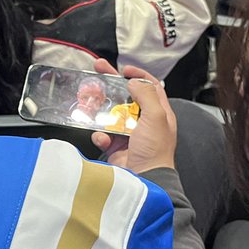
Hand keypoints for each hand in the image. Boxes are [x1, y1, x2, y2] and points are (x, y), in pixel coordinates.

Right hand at [89, 59, 177, 173]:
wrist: (144, 178)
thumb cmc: (155, 150)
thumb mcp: (156, 117)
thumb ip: (146, 95)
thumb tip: (135, 82)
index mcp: (158, 112)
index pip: (150, 87)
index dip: (138, 75)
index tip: (124, 69)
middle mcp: (144, 120)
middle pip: (126, 96)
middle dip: (112, 83)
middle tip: (98, 70)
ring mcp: (128, 133)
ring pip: (111, 113)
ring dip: (100, 109)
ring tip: (89, 101)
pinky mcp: (116, 145)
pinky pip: (103, 134)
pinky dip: (100, 135)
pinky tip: (102, 138)